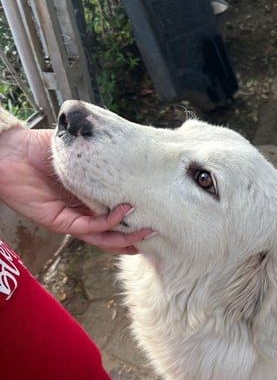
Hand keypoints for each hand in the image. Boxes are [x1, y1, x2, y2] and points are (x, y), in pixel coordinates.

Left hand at [0, 125, 150, 253]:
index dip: (135, 216)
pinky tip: (123, 212)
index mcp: (89, 196)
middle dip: (136, 234)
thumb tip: (131, 143)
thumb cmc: (41, 147)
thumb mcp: (82, 147)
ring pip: (104, 236)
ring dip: (126, 237)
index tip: (157, 211)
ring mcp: (72, 218)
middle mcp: (83, 211)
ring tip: (147, 232)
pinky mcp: (59, 221)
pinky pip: (88, 227)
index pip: (116, 212)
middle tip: (159, 231)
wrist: (11, 151)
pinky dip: (108, 223)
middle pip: (114, 230)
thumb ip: (104, 150)